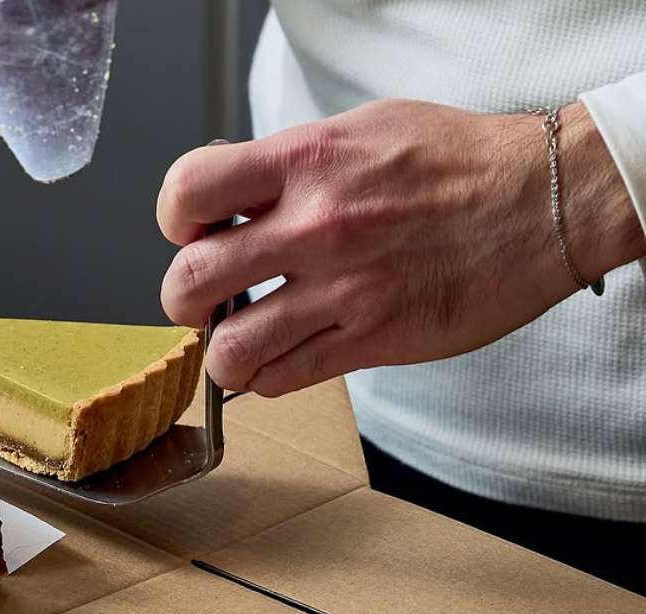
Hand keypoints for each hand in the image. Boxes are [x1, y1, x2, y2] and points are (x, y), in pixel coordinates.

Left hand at [157, 99, 645, 395]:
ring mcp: (343, 290)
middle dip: (184, 299)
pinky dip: (266, 378)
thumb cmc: (454, 160)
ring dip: (222, 354)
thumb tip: (230, 199)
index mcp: (306, 162)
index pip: (188, 192)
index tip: (192, 232)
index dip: (175, 219)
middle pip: (190, 282)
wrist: (543, 200)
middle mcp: (315, 227)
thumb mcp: (360, 130)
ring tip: (238, 342)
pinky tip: (278, 361)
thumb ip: (288, 164)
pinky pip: (285, 378)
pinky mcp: (374, 339)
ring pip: (231, 349)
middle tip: (205, 300)